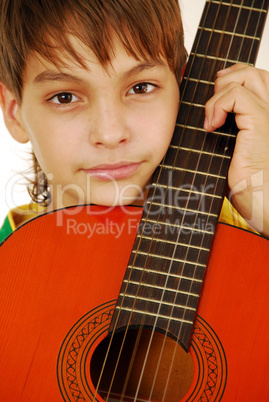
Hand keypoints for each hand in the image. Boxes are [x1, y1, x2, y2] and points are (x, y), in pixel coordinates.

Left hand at [204, 64, 268, 236]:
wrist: (261, 201)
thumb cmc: (248, 184)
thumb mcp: (231, 152)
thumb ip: (226, 131)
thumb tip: (206, 122)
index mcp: (264, 118)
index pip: (254, 81)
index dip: (232, 79)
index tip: (213, 96)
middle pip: (252, 73)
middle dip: (225, 78)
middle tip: (212, 104)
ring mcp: (268, 115)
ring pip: (246, 76)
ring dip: (220, 92)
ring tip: (212, 118)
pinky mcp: (260, 123)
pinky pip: (236, 95)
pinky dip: (218, 104)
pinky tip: (211, 125)